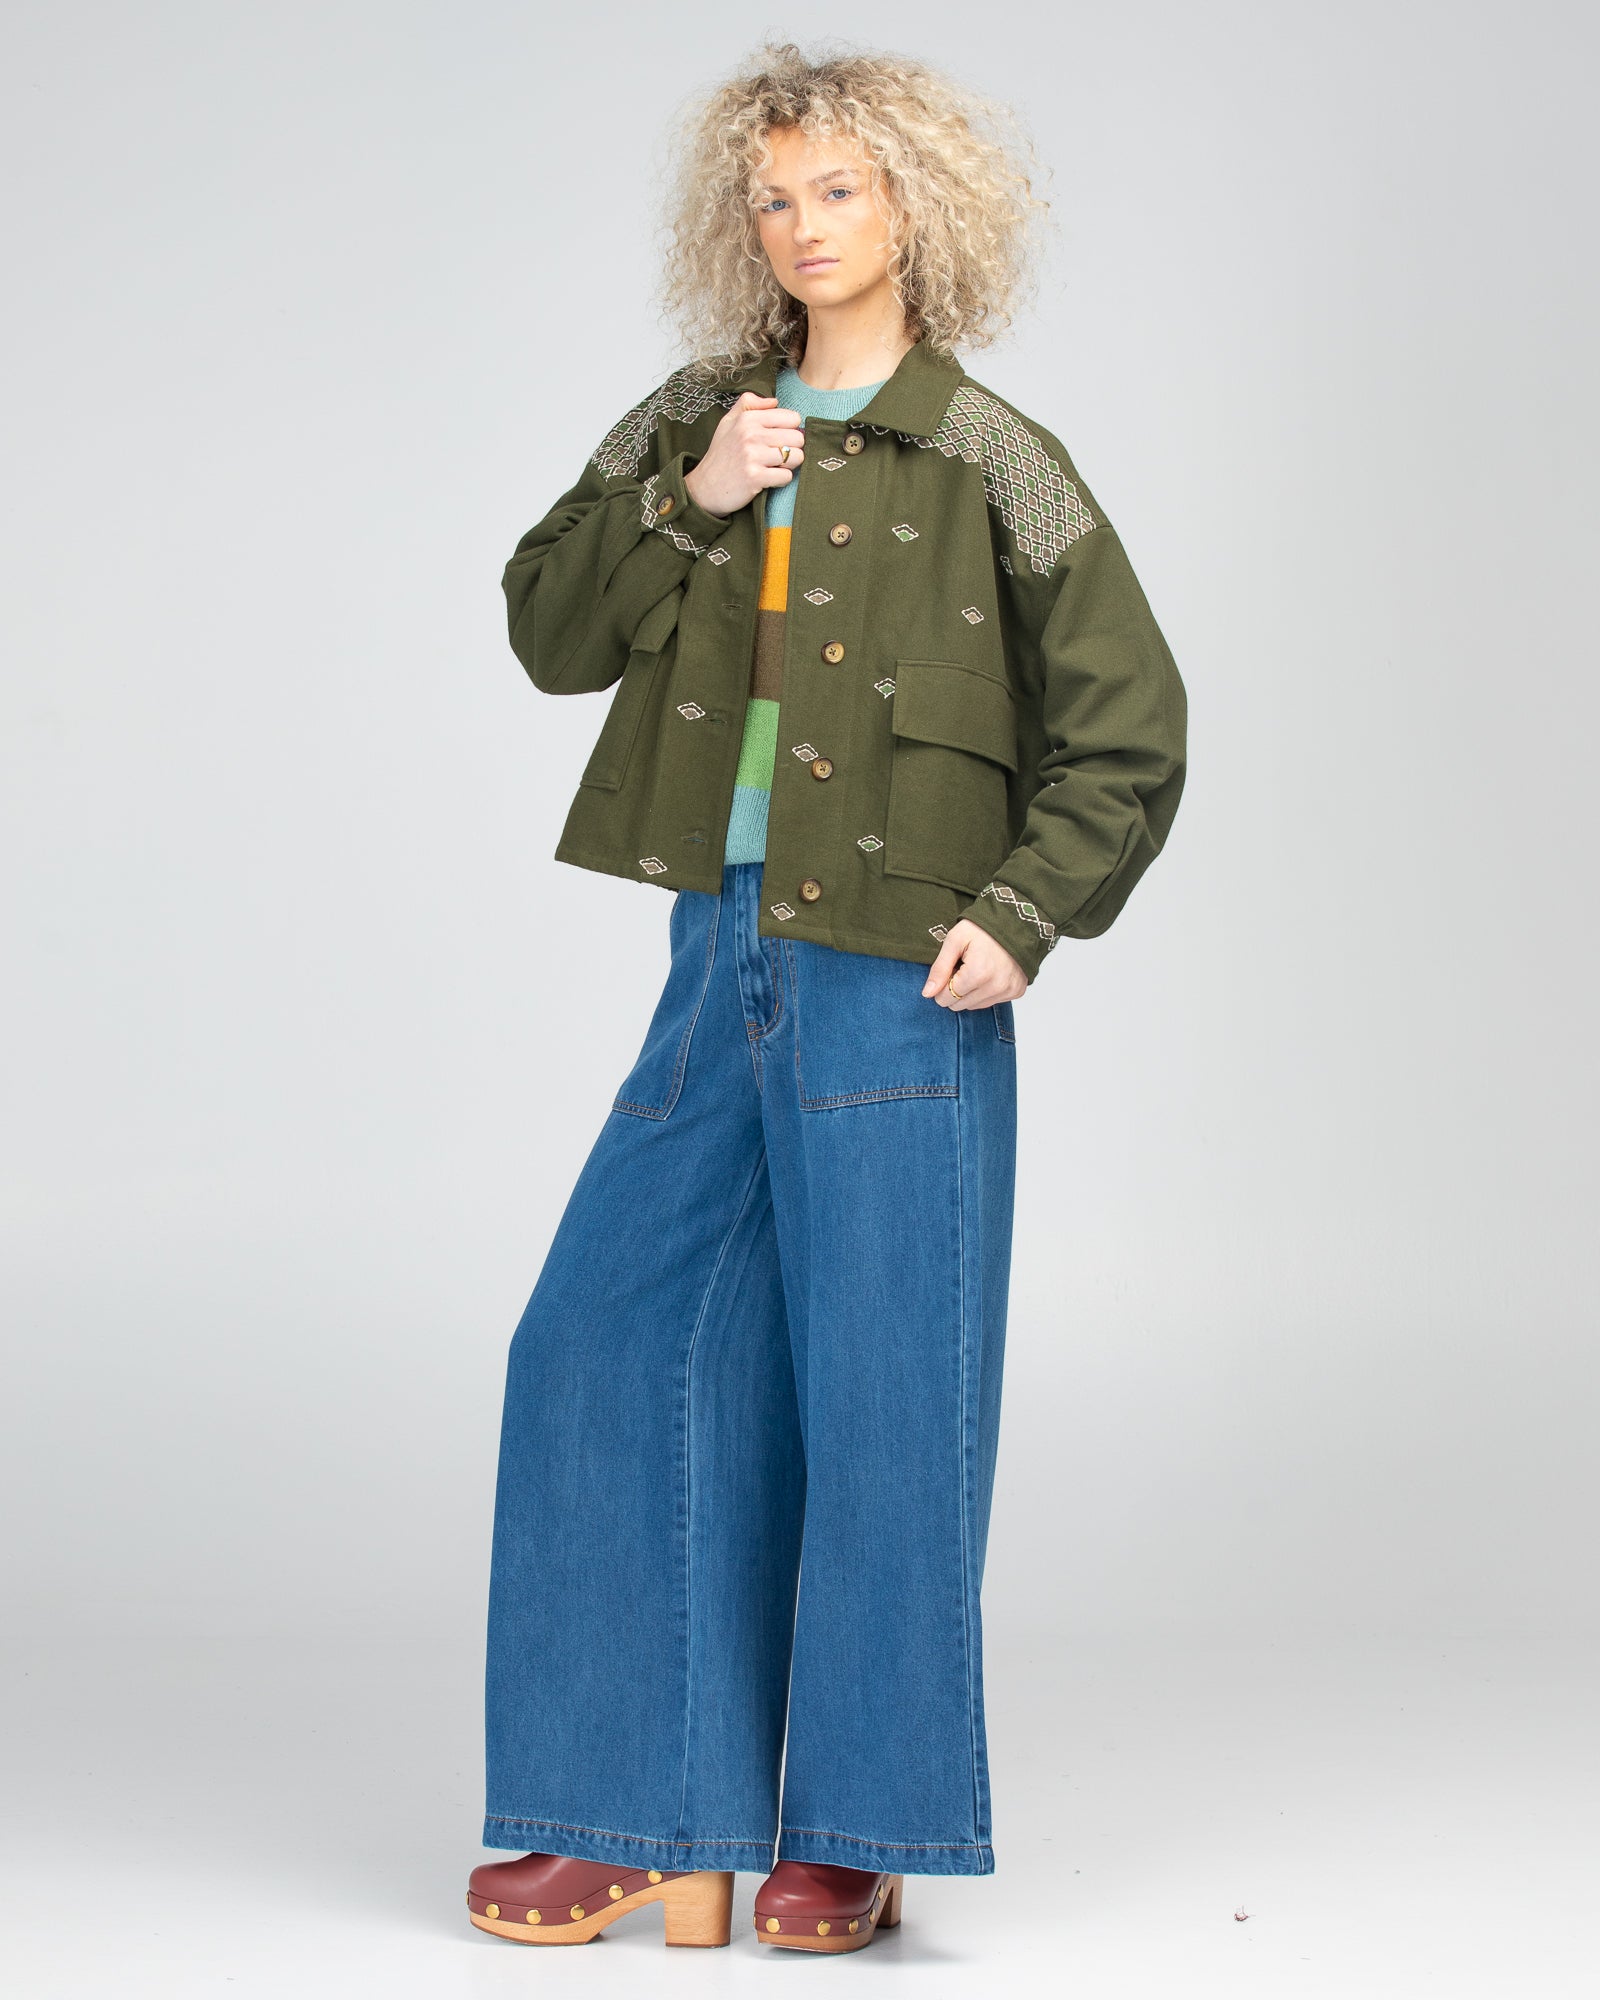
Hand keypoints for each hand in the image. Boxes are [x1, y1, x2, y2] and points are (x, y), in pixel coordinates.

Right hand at [682, 393, 805, 517]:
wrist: (704, 487)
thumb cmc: (720, 455)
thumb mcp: (728, 422)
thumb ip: (749, 404)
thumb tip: (774, 401)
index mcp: (748, 419)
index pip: (792, 418)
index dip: (791, 430)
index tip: (779, 439)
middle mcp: (751, 434)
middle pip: (798, 438)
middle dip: (793, 448)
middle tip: (778, 456)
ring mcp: (753, 456)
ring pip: (796, 457)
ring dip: (789, 465)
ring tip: (775, 466)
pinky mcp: (755, 477)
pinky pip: (786, 476)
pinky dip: (781, 480)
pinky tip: (769, 479)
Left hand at [921, 920, 1025, 1011]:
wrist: (1013, 922)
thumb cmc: (982, 928)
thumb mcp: (954, 941)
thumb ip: (939, 968)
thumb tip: (927, 993)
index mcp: (978, 973)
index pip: (947, 998)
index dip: (942, 986)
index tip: (949, 969)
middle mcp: (996, 986)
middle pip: (959, 1005)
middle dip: (955, 990)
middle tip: (962, 968)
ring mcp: (1008, 990)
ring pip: (974, 1006)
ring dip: (970, 992)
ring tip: (976, 969)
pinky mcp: (1017, 991)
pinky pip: (991, 1002)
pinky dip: (985, 992)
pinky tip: (988, 974)